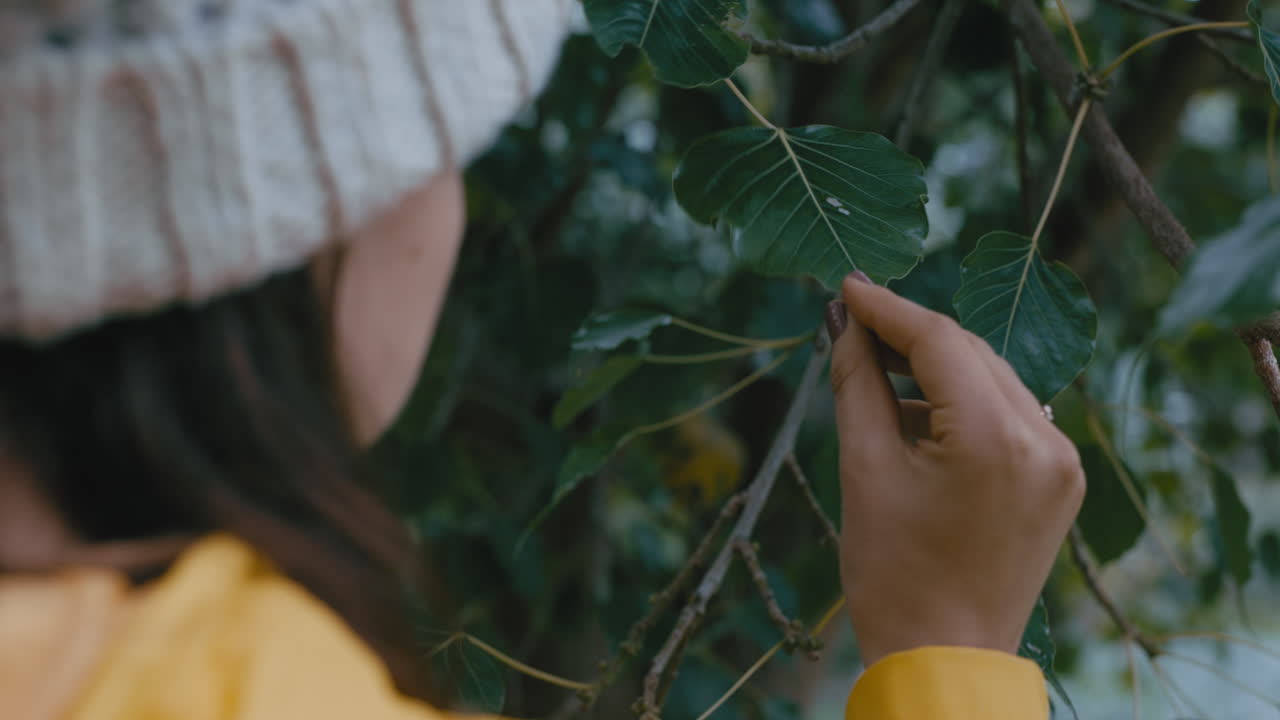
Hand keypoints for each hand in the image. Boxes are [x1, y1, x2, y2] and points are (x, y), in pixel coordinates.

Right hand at [827, 271, 1083, 667]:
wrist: (946, 657)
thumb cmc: (895, 576)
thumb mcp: (864, 471)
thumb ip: (858, 383)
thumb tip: (844, 323)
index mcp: (995, 439)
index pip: (940, 341)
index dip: (888, 309)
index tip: (848, 286)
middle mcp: (1044, 441)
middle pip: (971, 353)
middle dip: (910, 335)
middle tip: (852, 322)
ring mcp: (1061, 462)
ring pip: (992, 379)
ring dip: (937, 368)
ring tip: (876, 369)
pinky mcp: (1061, 480)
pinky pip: (1011, 415)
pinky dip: (964, 403)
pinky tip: (919, 414)